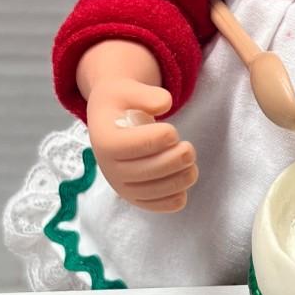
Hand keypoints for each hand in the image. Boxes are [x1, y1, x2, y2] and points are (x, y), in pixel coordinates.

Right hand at [84, 77, 198, 212]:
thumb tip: (165, 103)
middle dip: (177, 159)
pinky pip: (157, 206)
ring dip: (182, 178)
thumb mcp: (127, 89)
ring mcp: (120, 186)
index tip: (173, 131)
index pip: (134, 146)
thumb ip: (146, 94)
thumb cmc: (120, 103)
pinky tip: (183, 180)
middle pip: (148, 171)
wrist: (109, 120)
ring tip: (190, 163)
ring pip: (156, 191)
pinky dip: (176, 198)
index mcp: (103, 141)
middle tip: (188, 148)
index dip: (161, 138)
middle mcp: (108, 168)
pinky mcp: (133, 197)